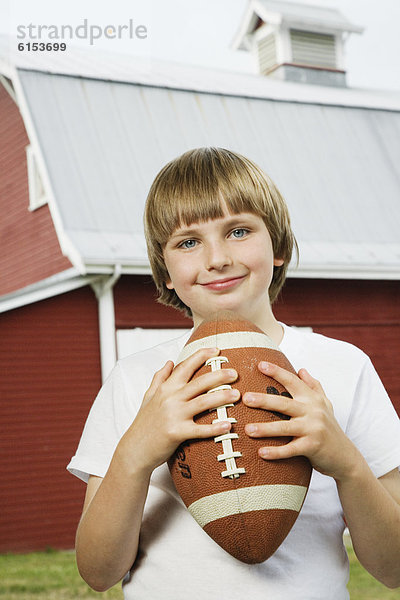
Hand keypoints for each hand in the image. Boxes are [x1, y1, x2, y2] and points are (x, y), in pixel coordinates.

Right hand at [119, 348, 238, 472]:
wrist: (134, 449)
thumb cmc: (144, 423)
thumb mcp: (148, 396)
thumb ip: (160, 378)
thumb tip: (170, 362)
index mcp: (166, 388)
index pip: (185, 367)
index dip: (201, 356)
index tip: (217, 350)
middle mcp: (170, 399)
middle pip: (199, 383)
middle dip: (218, 375)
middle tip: (235, 373)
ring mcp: (174, 415)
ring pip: (202, 402)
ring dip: (221, 398)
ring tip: (237, 395)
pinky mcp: (176, 433)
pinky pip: (199, 429)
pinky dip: (214, 428)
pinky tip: (228, 425)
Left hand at [243, 362, 360, 480]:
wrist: (345, 456)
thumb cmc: (330, 428)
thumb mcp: (325, 404)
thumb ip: (313, 386)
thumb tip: (301, 369)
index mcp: (312, 399)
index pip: (293, 381)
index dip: (277, 372)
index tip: (260, 364)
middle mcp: (313, 411)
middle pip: (284, 403)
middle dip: (264, 400)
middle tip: (245, 398)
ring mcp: (313, 429)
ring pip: (285, 427)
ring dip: (265, 429)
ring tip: (248, 429)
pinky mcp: (312, 447)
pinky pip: (291, 449)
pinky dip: (276, 452)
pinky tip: (261, 452)